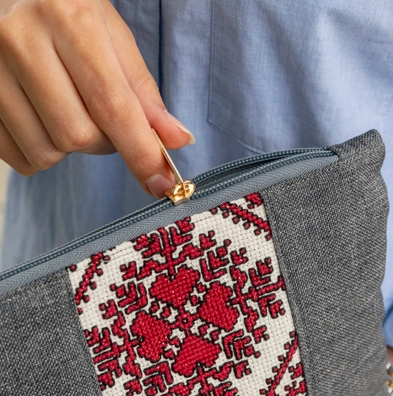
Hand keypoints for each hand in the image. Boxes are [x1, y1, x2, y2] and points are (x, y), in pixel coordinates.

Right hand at [0, 0, 193, 196]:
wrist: (9, 0)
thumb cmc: (65, 14)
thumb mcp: (111, 37)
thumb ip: (143, 92)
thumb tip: (177, 140)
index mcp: (68, 18)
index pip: (112, 104)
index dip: (141, 152)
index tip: (161, 183)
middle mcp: (20, 41)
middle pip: (78, 136)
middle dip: (103, 142)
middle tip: (102, 118)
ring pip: (46, 152)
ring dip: (70, 148)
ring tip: (67, 110)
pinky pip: (20, 159)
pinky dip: (41, 153)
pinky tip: (42, 121)